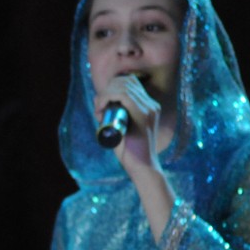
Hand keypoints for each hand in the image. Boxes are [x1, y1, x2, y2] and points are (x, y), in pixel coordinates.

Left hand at [92, 75, 176, 240]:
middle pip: (126, 81)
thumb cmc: (129, 153)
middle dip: (106, 90)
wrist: (142, 167)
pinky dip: (107, 98)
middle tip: (98, 108)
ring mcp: (149, 108)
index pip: (130, 83)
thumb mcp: (120, 130)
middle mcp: (151, 105)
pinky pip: (123, 96)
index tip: (100, 105)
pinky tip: (100, 108)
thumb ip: (113, 117)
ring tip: (98, 111)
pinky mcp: (143, 114)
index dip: (111, 87)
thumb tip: (100, 104)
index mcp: (148, 107)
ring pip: (123, 87)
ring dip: (104, 95)